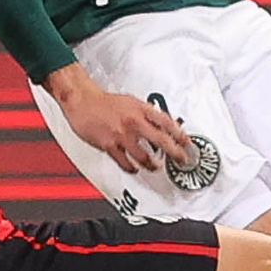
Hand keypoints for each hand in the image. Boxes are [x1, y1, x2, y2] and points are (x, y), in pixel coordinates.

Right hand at [45, 64, 192, 173]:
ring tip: (156, 167)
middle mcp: (134, 122)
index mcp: (141, 109)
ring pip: (143, 156)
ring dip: (152, 164)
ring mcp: (122, 135)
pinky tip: (135, 168)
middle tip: (181, 159)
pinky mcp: (109, 145)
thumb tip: (164, 125)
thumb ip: (147, 113)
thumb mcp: (131, 102)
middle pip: (160, 140)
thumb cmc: (106, 102)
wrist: (83, 102)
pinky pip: (125, 162)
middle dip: (174, 153)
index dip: (180, 134)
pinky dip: (132, 168)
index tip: (187, 143)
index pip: (167, 122)